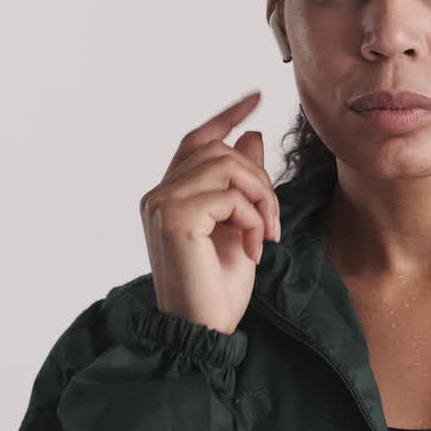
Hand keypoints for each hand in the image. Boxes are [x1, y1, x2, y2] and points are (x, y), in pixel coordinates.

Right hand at [138, 91, 279, 333]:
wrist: (203, 332)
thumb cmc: (218, 290)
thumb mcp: (240, 227)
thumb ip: (241, 185)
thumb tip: (251, 137)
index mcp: (170, 196)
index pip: (197, 141)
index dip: (227, 117)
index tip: (255, 97)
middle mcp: (159, 194)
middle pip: (221, 151)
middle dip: (260, 181)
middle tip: (272, 223)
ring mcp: (162, 204)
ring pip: (228, 166)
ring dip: (260, 200)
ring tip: (264, 235)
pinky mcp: (175, 218)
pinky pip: (230, 195)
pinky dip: (253, 219)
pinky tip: (253, 248)